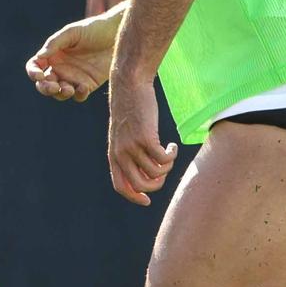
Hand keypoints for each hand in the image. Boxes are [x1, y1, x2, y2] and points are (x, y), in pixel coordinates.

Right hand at [25, 8, 120, 101]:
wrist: (117, 34)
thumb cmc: (94, 29)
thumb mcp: (72, 32)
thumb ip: (55, 43)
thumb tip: (40, 57)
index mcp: (53, 55)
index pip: (35, 67)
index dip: (33, 73)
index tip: (39, 75)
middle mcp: (61, 68)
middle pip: (45, 84)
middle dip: (45, 88)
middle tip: (53, 87)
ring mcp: (74, 77)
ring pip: (60, 93)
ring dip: (61, 93)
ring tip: (69, 89)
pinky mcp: (88, 84)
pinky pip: (79, 95)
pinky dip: (78, 95)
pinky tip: (83, 88)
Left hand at [107, 77, 176, 205]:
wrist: (129, 85)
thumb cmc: (129, 111)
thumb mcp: (123, 135)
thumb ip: (128, 153)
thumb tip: (144, 175)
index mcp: (113, 155)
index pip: (120, 186)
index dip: (134, 197)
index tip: (147, 201)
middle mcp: (120, 153)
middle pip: (141, 185)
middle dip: (157, 184)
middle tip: (164, 171)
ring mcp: (132, 146)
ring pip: (156, 172)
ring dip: (167, 166)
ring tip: (168, 152)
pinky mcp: (146, 137)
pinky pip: (163, 159)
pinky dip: (171, 155)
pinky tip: (172, 144)